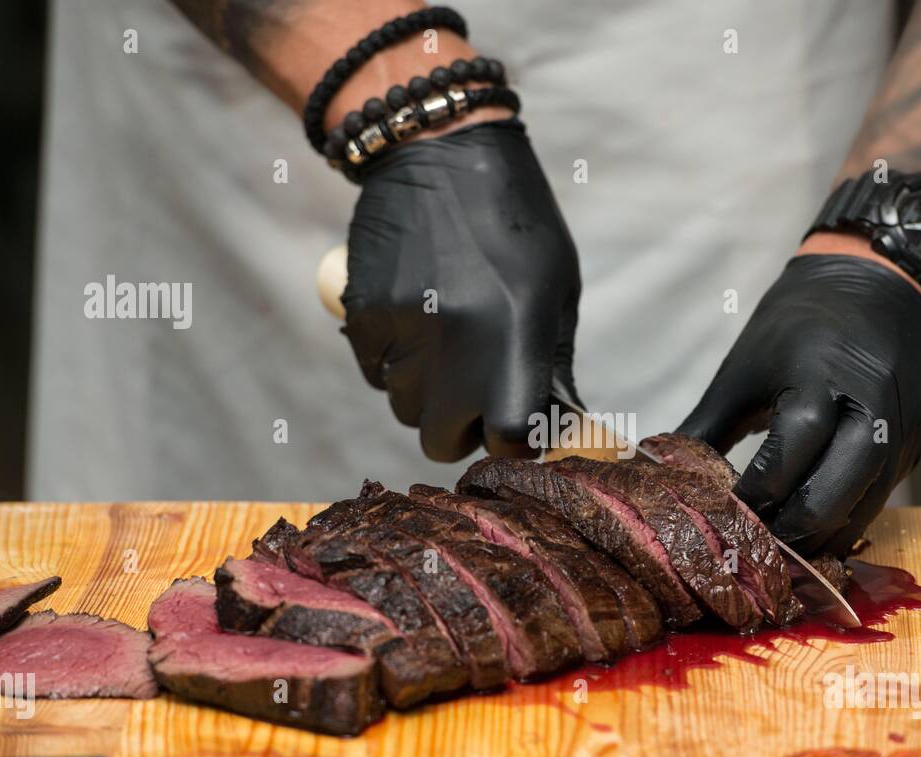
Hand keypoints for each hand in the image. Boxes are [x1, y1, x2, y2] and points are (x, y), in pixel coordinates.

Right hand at [343, 119, 580, 460]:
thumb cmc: (515, 224)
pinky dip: (394, 361)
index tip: (517, 424)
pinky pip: (376, 374)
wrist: (438, 151)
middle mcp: (457, 337)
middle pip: (442, 441)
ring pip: (406, 409)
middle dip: (460, 427)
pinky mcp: (363, 314)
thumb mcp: (556, 289)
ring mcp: (403, 327)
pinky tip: (415, 315)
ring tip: (446, 336)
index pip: (509, 436)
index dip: (514, 439)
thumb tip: (552, 430)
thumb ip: (550, 365)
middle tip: (475, 390)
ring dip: (426, 393)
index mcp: (517, 330)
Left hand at [677, 253, 920, 555]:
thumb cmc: (799, 325)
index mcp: (818, 380)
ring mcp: (903, 429)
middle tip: (754, 545)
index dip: (753, 498)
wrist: (881, 284)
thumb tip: (661, 475)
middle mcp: (871, 408)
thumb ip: (705, 429)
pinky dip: (846, 520)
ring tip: (780, 546)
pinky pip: (882, 498)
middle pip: (830, 498)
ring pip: (862, 510)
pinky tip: (814, 528)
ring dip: (820, 537)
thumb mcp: (743, 369)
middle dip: (788, 531)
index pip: (786, 460)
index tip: (726, 519)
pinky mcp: (919, 443)